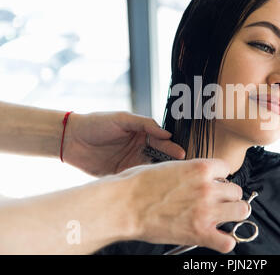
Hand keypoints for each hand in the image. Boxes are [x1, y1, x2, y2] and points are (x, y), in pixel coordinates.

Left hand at [63, 111, 184, 175]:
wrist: (70, 139)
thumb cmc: (96, 123)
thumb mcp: (122, 119)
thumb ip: (145, 124)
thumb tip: (166, 134)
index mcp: (142, 134)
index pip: (161, 141)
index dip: (171, 147)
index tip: (182, 153)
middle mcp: (139, 149)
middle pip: (159, 157)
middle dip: (170, 162)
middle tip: (181, 168)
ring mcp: (130, 163)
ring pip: (149, 169)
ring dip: (159, 174)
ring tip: (171, 179)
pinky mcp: (120, 175)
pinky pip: (135, 179)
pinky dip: (143, 183)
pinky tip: (152, 186)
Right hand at [117, 158, 248, 253]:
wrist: (123, 205)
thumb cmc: (138, 184)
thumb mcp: (169, 166)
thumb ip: (189, 172)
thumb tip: (197, 177)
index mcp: (200, 168)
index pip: (227, 169)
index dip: (220, 177)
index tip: (213, 183)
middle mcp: (208, 187)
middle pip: (237, 191)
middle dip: (227, 197)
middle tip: (216, 202)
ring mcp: (206, 211)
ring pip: (241, 211)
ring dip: (232, 215)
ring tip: (220, 218)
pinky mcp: (199, 233)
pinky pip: (228, 242)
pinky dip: (224, 242)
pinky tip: (215, 238)